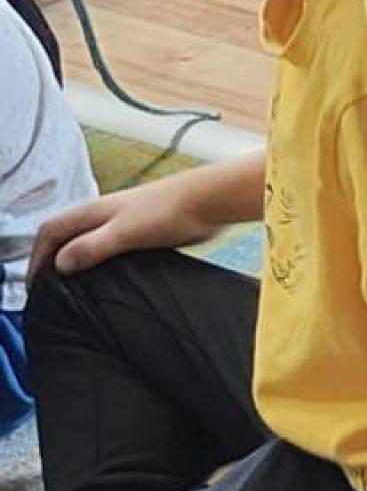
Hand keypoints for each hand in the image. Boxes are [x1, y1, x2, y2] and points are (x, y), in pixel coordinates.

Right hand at [32, 173, 231, 282]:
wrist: (207, 201)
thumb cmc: (168, 210)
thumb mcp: (124, 233)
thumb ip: (92, 247)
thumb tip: (61, 264)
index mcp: (92, 212)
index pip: (50, 231)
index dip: (37, 257)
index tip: (34, 285)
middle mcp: (103, 215)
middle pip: (65, 236)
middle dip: (51, 259)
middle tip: (47, 289)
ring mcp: (122, 223)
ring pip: (88, 242)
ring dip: (76, 261)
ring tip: (73, 289)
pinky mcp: (141, 233)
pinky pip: (110, 249)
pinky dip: (100, 263)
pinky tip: (110, 281)